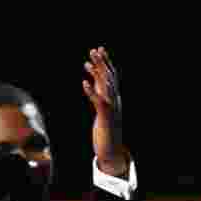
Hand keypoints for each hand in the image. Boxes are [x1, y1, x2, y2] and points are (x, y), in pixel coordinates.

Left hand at [82, 47, 127, 176]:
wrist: (112, 151)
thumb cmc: (106, 133)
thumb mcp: (103, 112)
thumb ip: (99, 98)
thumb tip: (93, 85)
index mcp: (115, 99)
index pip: (111, 76)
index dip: (106, 62)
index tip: (99, 49)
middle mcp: (116, 101)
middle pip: (109, 78)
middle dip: (102, 63)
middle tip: (94, 50)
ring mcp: (112, 109)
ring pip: (106, 87)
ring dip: (97, 74)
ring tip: (87, 62)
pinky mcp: (105, 117)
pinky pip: (99, 102)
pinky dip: (92, 92)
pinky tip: (84, 83)